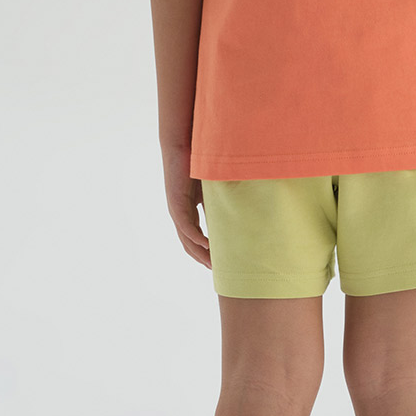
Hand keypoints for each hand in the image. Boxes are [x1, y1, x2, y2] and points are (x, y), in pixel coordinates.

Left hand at [163, 143, 211, 268]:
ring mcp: (176, 210)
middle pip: (190, 244)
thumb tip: (239, 210)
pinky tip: (208, 246)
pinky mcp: (176, 204)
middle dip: (204, 258)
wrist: (184, 143)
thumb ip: (220, 201)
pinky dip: (197, 238)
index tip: (220, 262)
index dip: (207, 251)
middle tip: (218, 271)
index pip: (196, 237)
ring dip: (200, 253)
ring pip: (187, 239)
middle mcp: (180, 213)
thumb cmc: (200, 161)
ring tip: (214, 265)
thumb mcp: (214, 187)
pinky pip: (187, 227)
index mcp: (188, 210)